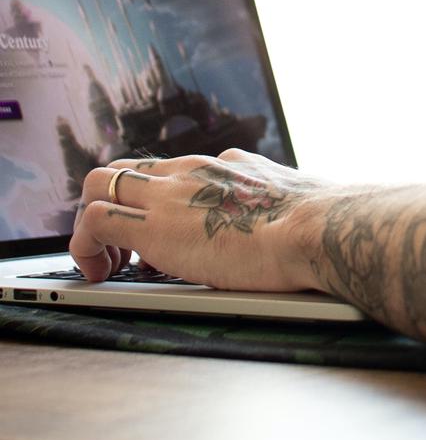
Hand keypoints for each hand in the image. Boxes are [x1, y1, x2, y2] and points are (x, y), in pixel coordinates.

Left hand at [70, 148, 322, 288]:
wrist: (321, 229)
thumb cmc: (325, 228)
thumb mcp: (302, 206)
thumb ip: (284, 208)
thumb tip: (302, 227)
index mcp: (229, 166)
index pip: (174, 169)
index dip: (157, 198)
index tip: (166, 229)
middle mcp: (193, 171)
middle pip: (127, 168)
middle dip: (116, 203)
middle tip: (126, 248)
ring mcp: (169, 195)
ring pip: (98, 183)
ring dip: (93, 223)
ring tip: (107, 264)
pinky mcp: (153, 227)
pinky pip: (94, 221)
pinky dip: (85, 246)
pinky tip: (100, 273)